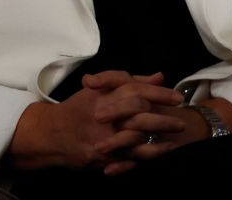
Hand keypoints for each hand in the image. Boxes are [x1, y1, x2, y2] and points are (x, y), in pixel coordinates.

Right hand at [9, 71, 185, 174]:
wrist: (49, 134)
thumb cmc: (74, 110)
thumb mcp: (97, 91)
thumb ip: (127, 82)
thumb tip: (157, 77)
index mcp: (102, 95)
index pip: (134, 89)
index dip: (158, 93)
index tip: (176, 97)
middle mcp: (103, 113)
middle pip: (138, 111)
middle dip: (163, 115)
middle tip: (181, 118)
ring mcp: (102, 135)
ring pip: (136, 134)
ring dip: (159, 135)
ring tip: (176, 136)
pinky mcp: (102, 154)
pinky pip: (130, 155)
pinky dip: (149, 153)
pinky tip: (163, 150)